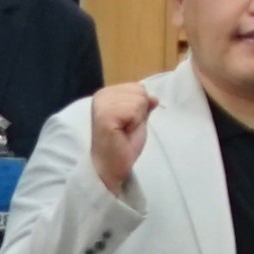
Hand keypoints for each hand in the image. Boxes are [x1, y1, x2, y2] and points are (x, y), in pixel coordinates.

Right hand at [87, 79, 156, 193]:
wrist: (111, 165)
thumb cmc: (123, 143)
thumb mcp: (137, 119)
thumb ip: (143, 105)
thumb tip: (153, 96)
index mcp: (107, 93)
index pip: (139, 87)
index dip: (140, 107)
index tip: (127, 122)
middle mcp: (101, 95)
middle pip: (140, 91)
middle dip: (140, 111)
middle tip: (126, 128)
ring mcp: (101, 104)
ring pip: (139, 99)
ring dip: (137, 118)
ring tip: (124, 130)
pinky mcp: (105, 115)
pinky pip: (134, 109)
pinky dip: (135, 123)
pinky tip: (123, 133)